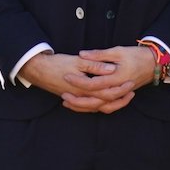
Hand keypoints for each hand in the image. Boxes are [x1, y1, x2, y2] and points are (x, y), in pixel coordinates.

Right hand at [18, 49, 136, 113]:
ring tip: (123, 97)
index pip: (107, 93)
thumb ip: (96, 65)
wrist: (38, 69)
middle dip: (119, 99)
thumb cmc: (58, 64)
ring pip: (96, 108)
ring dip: (111, 104)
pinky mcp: (73, 98)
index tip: (131, 83)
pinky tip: (105, 101)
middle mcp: (81, 97)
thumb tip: (112, 68)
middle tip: (131, 92)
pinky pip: (88, 107)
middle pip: (104, 104)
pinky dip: (99, 106)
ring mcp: (76, 99)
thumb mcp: (78, 61)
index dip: (121, 89)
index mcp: (84, 88)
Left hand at [67, 46, 156, 112]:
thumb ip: (99, 55)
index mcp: (117, 78)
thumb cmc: (137, 55)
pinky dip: (95, 107)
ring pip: (101, 107)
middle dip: (78, 101)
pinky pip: (107, 107)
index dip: (78, 81)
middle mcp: (118, 90)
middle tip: (63, 95)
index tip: (66, 76)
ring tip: (69, 102)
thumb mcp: (118, 51)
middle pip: (95, 101)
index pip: (93, 84)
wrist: (155, 63)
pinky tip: (84, 104)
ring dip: (85, 107)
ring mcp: (120, 95)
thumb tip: (82, 54)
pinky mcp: (121, 96)